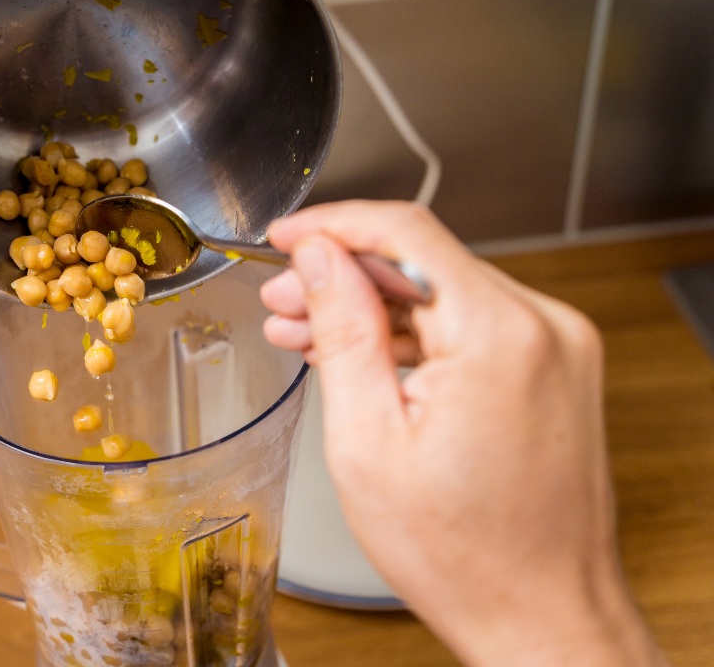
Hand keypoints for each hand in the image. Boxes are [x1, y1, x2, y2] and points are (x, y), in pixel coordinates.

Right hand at [260, 201, 667, 666]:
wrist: (542, 616)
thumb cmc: (462, 554)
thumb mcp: (368, 440)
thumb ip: (343, 330)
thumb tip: (319, 258)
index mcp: (500, 336)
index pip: (406, 232)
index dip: (332, 224)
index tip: (284, 236)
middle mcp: (544, 327)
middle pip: (424, 260)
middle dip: (344, 274)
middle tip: (282, 300)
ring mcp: (558, 346)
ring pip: (445, 291)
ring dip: (374, 307)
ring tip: (308, 333)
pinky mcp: (556, 367)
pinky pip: (472, 324)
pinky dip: (415, 334)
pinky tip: (362, 356)